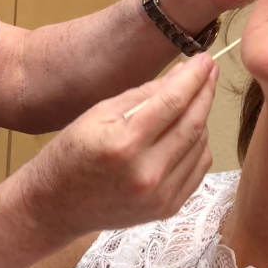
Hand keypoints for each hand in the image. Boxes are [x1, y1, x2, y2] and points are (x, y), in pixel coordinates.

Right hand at [20, 54, 217, 237]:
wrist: (57, 206)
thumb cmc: (72, 152)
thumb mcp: (99, 114)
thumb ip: (143, 95)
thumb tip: (181, 75)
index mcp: (125, 143)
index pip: (172, 102)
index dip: (193, 77)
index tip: (205, 59)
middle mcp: (148, 172)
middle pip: (193, 123)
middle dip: (205, 91)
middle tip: (210, 69)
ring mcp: (160, 195)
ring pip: (200, 145)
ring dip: (201, 117)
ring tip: (194, 98)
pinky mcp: (168, 208)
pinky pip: (198, 168)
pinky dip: (199, 145)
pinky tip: (188, 129)